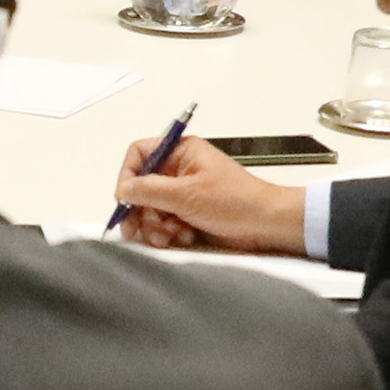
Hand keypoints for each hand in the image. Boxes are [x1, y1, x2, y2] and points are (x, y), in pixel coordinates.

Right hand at [115, 140, 301, 254]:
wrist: (266, 225)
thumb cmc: (236, 202)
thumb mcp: (187, 194)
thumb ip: (150, 190)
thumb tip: (123, 190)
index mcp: (181, 152)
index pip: (140, 154)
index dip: (128, 176)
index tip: (124, 199)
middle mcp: (180, 169)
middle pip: (142, 187)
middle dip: (140, 210)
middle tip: (135, 229)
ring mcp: (185, 192)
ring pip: (152, 208)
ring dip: (156, 225)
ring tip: (170, 236)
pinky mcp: (190, 213)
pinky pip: (165, 222)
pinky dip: (169, 233)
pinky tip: (183, 237)